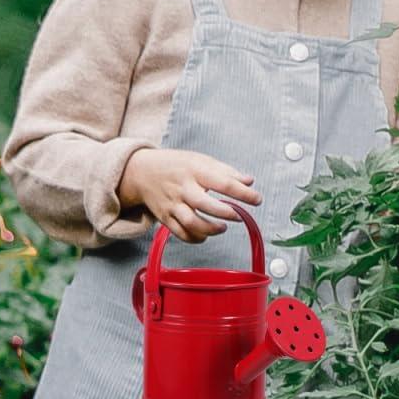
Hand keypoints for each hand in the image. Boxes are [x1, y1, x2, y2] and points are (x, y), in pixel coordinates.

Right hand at [118, 148, 261, 242]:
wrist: (141, 172)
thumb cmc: (176, 165)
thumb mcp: (201, 160)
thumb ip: (226, 172)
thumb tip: (249, 181)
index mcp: (195, 171)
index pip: (223, 182)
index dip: (243, 193)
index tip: (257, 200)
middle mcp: (183, 188)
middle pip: (205, 204)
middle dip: (225, 212)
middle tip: (238, 216)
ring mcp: (172, 204)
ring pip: (190, 222)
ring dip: (209, 229)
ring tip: (222, 228)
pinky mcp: (165, 217)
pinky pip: (180, 233)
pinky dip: (195, 238)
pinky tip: (205, 235)